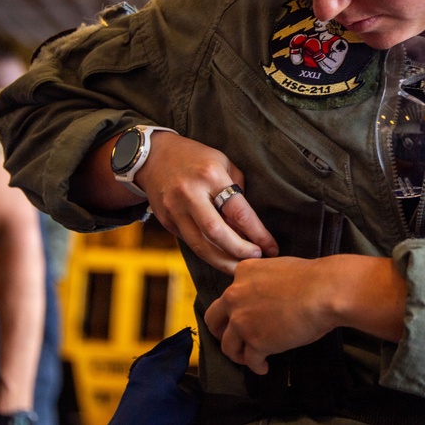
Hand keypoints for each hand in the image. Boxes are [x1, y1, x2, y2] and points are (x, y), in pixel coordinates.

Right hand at [136, 133, 277, 273]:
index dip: (257, 233)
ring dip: (223, 261)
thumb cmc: (195, 158)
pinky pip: (189, 243)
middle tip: (257, 259)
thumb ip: (237, 191)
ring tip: (240, 268)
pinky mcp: (166, 221)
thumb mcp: (223, 163)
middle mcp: (190, 194)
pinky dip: (207, 253)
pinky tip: (221, 258)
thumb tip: (247, 226)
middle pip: (217, 233)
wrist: (152, 156)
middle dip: (240, 251)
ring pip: (200, 245)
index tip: (271, 247)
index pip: (238, 211)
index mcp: (210, 176)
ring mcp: (174, 209)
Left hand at [204, 256, 337, 374]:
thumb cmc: (312, 278)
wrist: (324, 292)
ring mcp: (242, 321)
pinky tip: (264, 367)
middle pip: (214, 319)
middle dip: (220, 331)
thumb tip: (266, 294)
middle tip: (232, 338)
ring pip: (227, 345)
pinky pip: (250, 360)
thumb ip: (263, 280)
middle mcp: (235, 296)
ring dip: (237, 353)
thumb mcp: (278, 268)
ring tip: (247, 358)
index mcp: (243, 273)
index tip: (242, 314)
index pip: (229, 293)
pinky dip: (256, 366)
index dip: (235, 306)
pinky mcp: (255, 342)